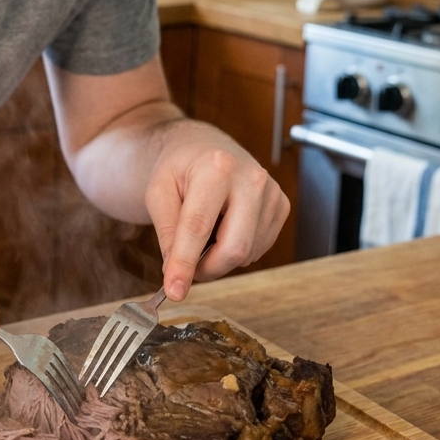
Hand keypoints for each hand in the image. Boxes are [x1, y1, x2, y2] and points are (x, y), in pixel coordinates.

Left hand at [144, 120, 288, 299]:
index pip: (198, 226)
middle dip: (206, 268)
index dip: (185, 263)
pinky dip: (235, 250)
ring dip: (218, 258)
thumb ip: (166, 232)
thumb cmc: (181, 168)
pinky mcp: (281, 207)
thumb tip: (175, 274)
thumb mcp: (158, 192)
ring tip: (205, 232)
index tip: (174, 291)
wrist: (206, 149)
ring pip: (246, 254)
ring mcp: (271, 193)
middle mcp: (251, 179)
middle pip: (233, 248)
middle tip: (185, 266)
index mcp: (216, 167)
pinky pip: (257, 250)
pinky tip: (225, 227)